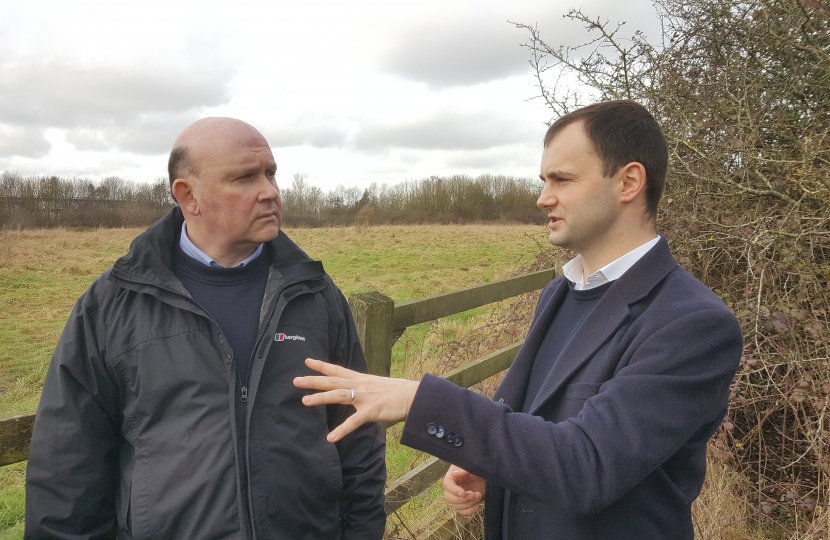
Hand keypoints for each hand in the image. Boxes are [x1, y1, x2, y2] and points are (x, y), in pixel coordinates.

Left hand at [293, 358, 419, 441]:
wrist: (415, 396)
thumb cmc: (398, 392)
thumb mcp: (378, 385)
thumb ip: (364, 388)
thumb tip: (355, 392)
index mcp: (362, 379)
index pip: (338, 370)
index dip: (322, 365)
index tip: (307, 361)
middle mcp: (361, 385)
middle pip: (333, 381)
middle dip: (313, 380)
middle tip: (295, 380)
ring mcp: (366, 397)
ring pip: (339, 395)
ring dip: (321, 398)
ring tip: (304, 402)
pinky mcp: (372, 411)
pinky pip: (354, 422)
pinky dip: (342, 430)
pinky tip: (331, 437)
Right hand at [443, 466, 484, 515]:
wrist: (491, 476)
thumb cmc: (480, 468)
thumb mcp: (473, 467)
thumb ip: (464, 470)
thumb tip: (454, 474)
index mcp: (453, 476)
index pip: (447, 485)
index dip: (454, 490)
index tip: (463, 492)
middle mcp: (454, 487)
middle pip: (449, 498)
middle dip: (461, 499)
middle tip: (473, 494)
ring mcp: (459, 496)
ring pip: (456, 506)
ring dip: (468, 504)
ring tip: (478, 496)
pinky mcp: (466, 503)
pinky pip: (462, 511)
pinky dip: (469, 511)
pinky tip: (477, 505)